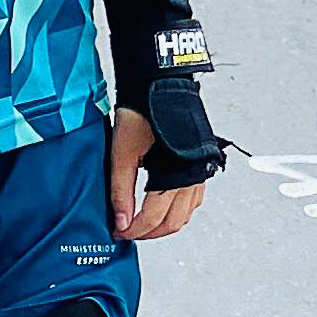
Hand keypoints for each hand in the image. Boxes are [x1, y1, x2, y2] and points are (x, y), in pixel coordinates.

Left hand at [107, 108, 205, 240]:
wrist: (158, 84)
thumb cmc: (142, 111)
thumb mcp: (123, 154)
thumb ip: (121, 192)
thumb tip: (120, 221)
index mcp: (173, 176)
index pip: (154, 219)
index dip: (133, 231)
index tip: (118, 232)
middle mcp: (191, 177)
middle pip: (173, 222)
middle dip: (150, 233)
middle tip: (129, 232)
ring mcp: (198, 171)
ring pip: (186, 213)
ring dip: (165, 223)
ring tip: (142, 223)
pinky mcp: (198, 163)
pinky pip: (193, 199)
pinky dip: (178, 209)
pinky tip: (163, 205)